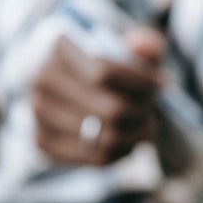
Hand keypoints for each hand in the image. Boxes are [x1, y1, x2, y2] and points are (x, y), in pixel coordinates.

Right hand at [30, 28, 164, 165]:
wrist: (71, 87)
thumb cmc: (107, 65)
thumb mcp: (128, 48)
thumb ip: (145, 44)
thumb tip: (148, 47)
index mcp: (60, 48)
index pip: (106, 73)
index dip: (143, 82)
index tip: (164, 84)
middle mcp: (42, 80)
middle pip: (111, 109)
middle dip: (141, 111)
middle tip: (152, 108)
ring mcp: (39, 113)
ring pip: (107, 137)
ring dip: (137, 133)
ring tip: (144, 123)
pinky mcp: (43, 142)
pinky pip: (97, 158)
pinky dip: (123, 151)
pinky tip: (128, 139)